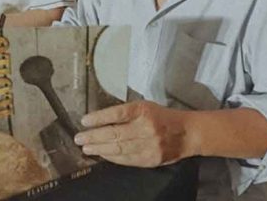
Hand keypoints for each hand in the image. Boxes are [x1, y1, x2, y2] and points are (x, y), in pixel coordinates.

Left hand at [73, 101, 192, 167]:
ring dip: (99, 148)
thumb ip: (126, 113)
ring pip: (118, 148)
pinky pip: (126, 159)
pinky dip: (112, 157)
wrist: (187, 133)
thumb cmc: (162, 116)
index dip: (99, 118)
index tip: (84, 121)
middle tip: (79, 138)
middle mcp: (145, 127)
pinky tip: (102, 154)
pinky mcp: (150, 159)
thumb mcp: (145, 107)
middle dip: (94, 136)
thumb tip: (100, 120)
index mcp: (143, 110)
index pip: (117, 113)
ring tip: (86, 147)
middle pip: (115, 133)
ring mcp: (148, 145)